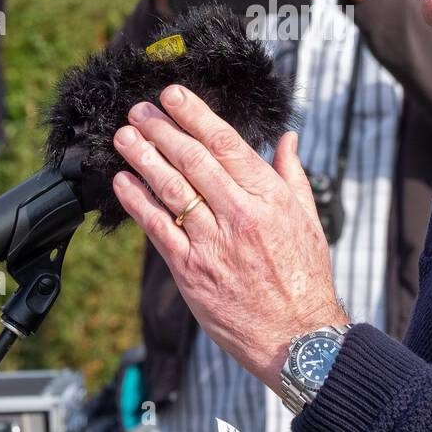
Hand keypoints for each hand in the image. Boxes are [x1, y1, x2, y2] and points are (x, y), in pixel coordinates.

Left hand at [111, 85, 347, 390]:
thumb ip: (292, 174)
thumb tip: (287, 138)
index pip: (226, 144)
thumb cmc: (304, 277)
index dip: (195, 115)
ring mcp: (212, 244)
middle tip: (139, 110)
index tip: (172, 95)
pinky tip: (122, 182)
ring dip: (143, 159)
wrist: (297, 336)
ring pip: (170, 190)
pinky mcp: (191, 272)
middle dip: (161, 130)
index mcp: (268, 198)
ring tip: (124, 137)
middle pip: (192, 160)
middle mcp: (239, 215)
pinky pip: (157, 230)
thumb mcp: (308, 219)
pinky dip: (137, 203)